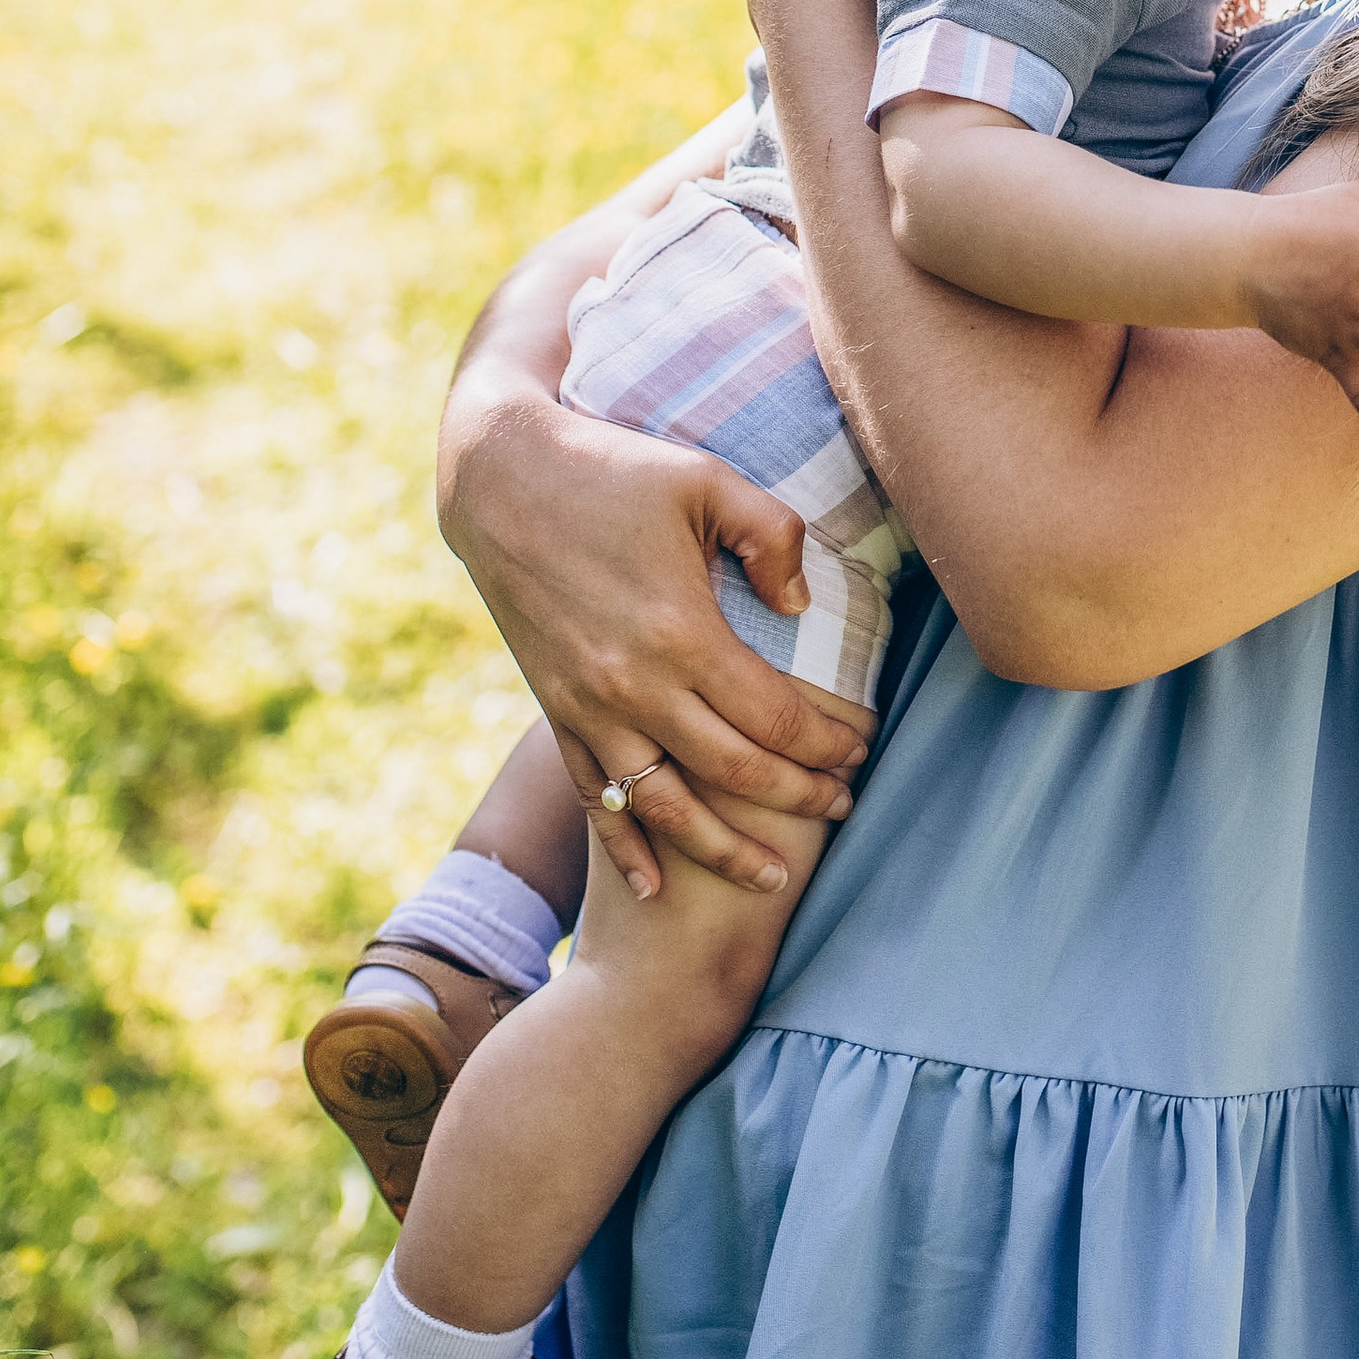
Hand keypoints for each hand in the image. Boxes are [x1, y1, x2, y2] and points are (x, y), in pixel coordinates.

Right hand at [440, 373, 871, 898]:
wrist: (498, 479)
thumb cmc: (614, 469)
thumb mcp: (707, 476)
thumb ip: (773, 536)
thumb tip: (803, 610)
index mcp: (680, 632)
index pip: (774, 718)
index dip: (826, 744)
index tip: (860, 750)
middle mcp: (632, 686)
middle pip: (734, 774)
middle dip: (799, 800)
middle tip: (843, 807)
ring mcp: (586, 708)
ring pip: (664, 809)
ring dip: (722, 852)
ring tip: (773, 878)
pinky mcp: (555, 712)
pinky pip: (593, 801)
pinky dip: (624, 850)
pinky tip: (654, 889)